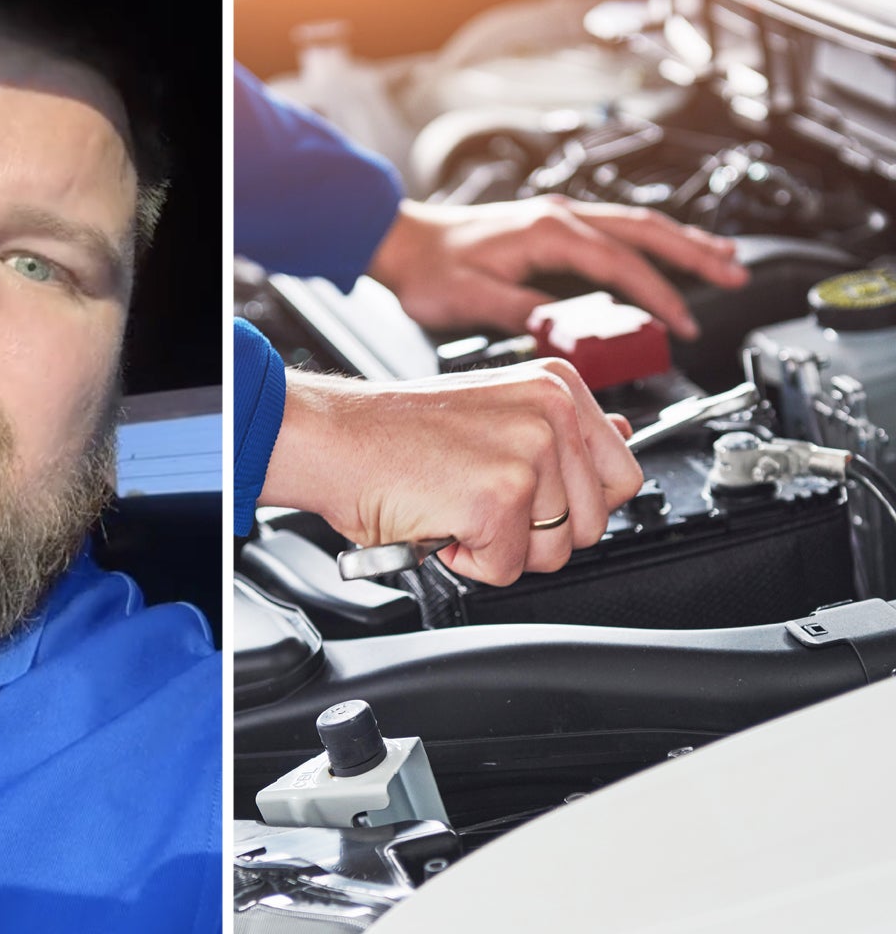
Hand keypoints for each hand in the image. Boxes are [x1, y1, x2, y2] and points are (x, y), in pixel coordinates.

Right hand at [258, 358, 642, 585]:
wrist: (331, 438)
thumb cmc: (394, 433)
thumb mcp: (495, 411)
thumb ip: (564, 430)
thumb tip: (625, 434)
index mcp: (557, 386)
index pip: (622, 474)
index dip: (572, 504)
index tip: (529, 497)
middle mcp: (553, 412)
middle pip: (594, 524)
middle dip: (535, 532)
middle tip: (478, 500)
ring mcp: (529, 454)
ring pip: (554, 553)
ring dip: (498, 548)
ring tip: (455, 506)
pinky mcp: (498, 499)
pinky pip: (506, 569)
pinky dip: (466, 560)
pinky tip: (439, 520)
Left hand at [366, 196, 747, 340]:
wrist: (401, 242)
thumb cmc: (427, 269)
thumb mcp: (469, 300)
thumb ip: (520, 312)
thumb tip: (562, 328)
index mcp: (546, 233)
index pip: (620, 265)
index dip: (657, 296)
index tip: (681, 324)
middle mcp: (559, 218)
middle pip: (645, 230)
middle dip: (694, 253)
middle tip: (736, 274)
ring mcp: (558, 218)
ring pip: (636, 224)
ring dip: (681, 241)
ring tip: (723, 258)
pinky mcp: (552, 227)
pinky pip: (616, 229)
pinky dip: (650, 240)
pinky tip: (667, 250)